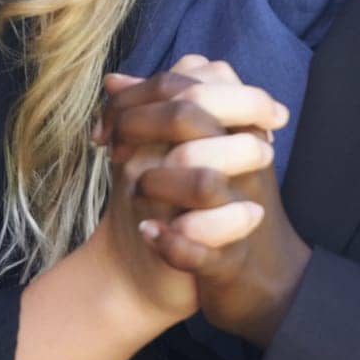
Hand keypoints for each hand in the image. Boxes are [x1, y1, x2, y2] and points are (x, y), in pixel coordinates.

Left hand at [108, 55, 311, 347]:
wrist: (247, 279)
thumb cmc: (204, 204)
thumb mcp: (181, 150)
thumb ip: (155, 112)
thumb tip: (114, 80)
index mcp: (238, 127)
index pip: (189, 82)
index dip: (138, 96)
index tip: (112, 124)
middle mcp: (247, 162)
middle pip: (191, 117)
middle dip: (140, 126)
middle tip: (118, 152)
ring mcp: (244, 211)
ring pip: (204, 181)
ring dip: (158, 182)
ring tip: (138, 190)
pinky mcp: (233, 261)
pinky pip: (204, 249)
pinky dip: (171, 242)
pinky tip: (150, 234)